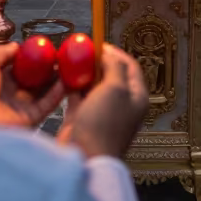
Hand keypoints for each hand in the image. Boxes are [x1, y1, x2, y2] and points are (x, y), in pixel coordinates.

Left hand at [0, 43, 64, 128]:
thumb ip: (3, 52)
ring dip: (57, 79)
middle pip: (34, 79)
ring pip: (44, 91)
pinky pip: (47, 104)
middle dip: (48, 68)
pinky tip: (67, 81)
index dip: (33, 58)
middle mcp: (10, 93)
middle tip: (63, 57)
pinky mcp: (29, 119)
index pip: (20, 66)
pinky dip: (58, 94)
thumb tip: (18, 46)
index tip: (47, 49)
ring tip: (70, 66)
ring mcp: (20, 106)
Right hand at [56, 44, 148, 159]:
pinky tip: (64, 78)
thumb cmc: (104, 125)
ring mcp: (102, 112)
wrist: (85, 156)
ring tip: (73, 62)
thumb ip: (115, 67)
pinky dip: (73, 87)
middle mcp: (121, 104)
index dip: (115, 53)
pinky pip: (79, 97)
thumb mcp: (115, 88)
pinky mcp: (85, 119)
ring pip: (94, 86)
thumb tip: (110, 54)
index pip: (130, 66)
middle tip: (84, 52)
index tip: (99, 45)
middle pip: (111, 75)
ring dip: (84, 74)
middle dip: (97, 62)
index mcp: (136, 97)